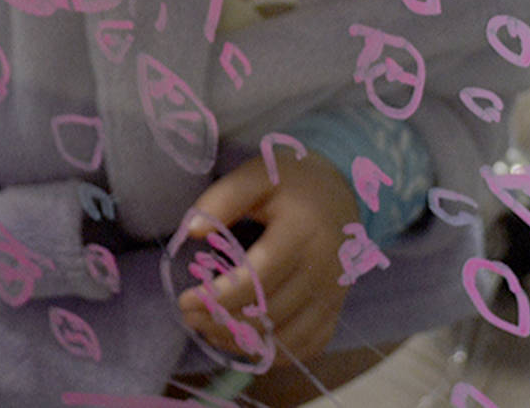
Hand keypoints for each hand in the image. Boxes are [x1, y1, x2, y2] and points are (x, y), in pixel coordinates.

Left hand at [176, 152, 358, 366]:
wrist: (344, 190)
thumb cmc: (293, 183)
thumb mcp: (257, 175)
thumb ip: (224, 198)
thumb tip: (194, 232)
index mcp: (303, 231)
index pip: (258, 279)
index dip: (218, 297)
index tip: (186, 300)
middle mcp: (324, 267)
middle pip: (269, 314)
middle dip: (222, 322)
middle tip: (190, 316)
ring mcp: (334, 292)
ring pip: (285, 338)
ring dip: (241, 342)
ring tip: (211, 329)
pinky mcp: (337, 308)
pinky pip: (306, 347)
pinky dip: (273, 352)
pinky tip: (246, 339)